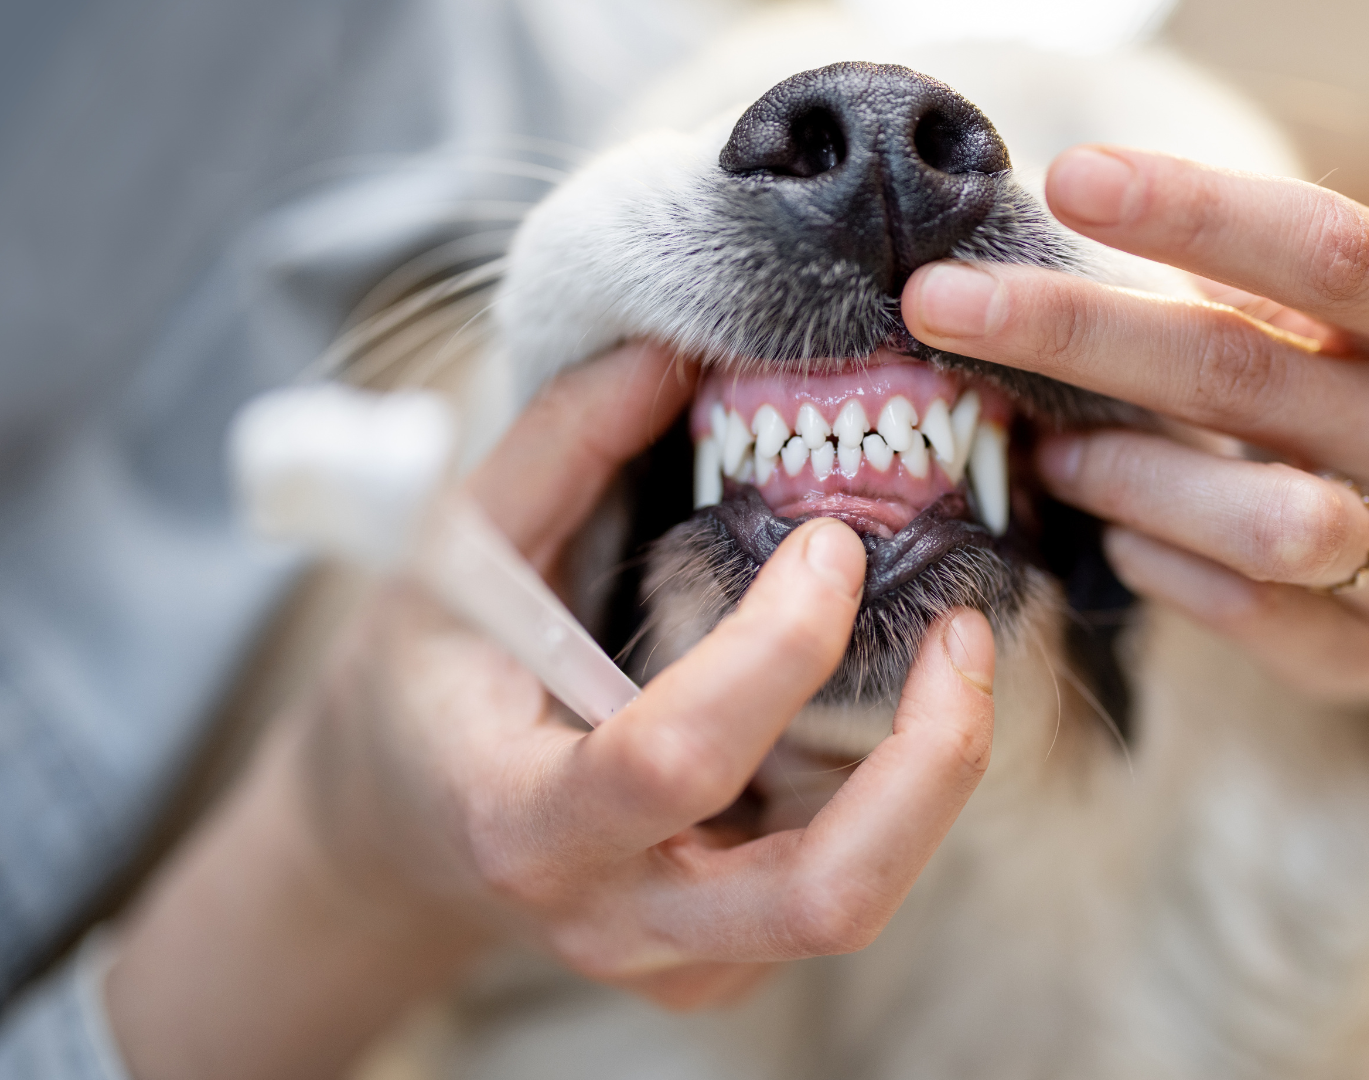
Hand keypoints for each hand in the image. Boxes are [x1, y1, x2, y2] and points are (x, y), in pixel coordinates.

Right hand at [107, 344, 995, 1079]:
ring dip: (936, 779)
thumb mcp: (456, 556)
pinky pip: (842, 891)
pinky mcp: (729, 965)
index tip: (829, 542)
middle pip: (823, 896)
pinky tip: (889, 705)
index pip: (673, 760)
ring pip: (857, 904)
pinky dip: (895, 796)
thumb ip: (559, 449)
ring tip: (959, 653)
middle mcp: (613, 916)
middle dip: (930, 762)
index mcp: (523, 820)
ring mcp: (681, 961)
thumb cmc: (426, 684)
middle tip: (966, 631)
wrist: (401, 834)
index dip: (776, 649)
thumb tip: (671, 350)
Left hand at [902, 147, 1368, 711]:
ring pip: (1251, 517)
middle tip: (942, 305)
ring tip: (1050, 451)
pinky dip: (1155, 565)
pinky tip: (1118, 536)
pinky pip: (1239, 610)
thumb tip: (1086, 239)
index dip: (1194, 210)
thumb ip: (1267, 290)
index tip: (1068, 178)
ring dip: (1120, 475)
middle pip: (1240, 373)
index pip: (1323, 250)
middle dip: (1072, 333)